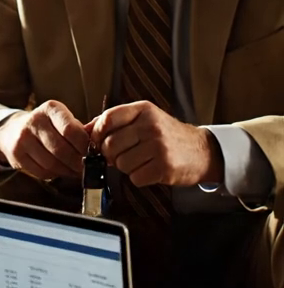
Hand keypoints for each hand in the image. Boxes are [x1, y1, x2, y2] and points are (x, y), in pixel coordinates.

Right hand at [0, 101, 89, 179]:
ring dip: (67, 171)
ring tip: (75, 171)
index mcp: (51, 109)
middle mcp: (34, 121)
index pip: (71, 130)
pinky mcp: (16, 154)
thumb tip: (101, 143)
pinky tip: (59, 171)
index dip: (84, 146)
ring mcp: (23, 138)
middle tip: (87, 168)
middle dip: (77, 162)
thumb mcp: (63, 120)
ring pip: (51, 163)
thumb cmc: (47, 127)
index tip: (93, 154)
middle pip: (61, 149)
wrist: (13, 130)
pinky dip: (54, 175)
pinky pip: (41, 171)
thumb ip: (82, 130)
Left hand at [87, 101, 223, 186]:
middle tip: (124, 154)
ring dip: (127, 168)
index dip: (97, 133)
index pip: (107, 119)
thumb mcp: (145, 119)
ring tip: (141, 161)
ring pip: (121, 164)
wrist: (202, 151)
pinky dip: (139, 178)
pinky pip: (135, 178)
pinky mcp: (164, 167)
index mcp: (144, 110)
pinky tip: (151, 170)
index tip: (99, 142)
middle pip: (110, 145)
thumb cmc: (168, 136)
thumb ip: (115, 122)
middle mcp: (151, 126)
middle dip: (112, 155)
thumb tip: (85, 130)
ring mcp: (159, 146)